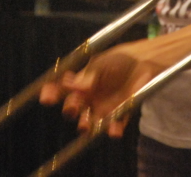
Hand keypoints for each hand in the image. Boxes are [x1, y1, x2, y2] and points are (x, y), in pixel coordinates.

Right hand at [39, 47, 159, 137]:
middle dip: (69, 109)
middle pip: (72, 109)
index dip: (51, 93)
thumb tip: (72, 87)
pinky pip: (113, 126)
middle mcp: (88, 98)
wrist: (144, 63)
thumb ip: (88, 77)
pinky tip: (114, 131)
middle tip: (72, 107)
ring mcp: (103, 108)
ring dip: (85, 125)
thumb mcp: (102, 65)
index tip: (46, 97)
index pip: (61, 90)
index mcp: (81, 82)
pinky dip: (112, 130)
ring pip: (89, 122)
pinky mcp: (119, 114)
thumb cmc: (119, 60)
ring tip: (85, 125)